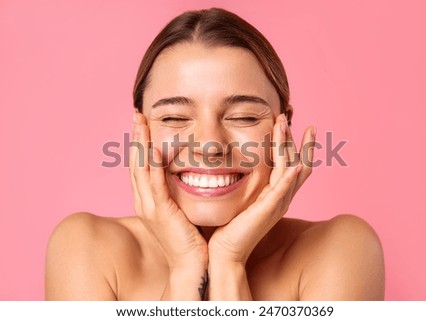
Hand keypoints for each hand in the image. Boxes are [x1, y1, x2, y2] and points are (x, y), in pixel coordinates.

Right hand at [130, 112, 207, 269]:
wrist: (193, 265)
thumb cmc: (192, 238)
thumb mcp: (183, 209)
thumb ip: (181, 191)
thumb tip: (190, 172)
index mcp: (149, 200)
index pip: (142, 166)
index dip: (141, 143)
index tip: (143, 123)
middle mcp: (144, 201)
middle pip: (136, 163)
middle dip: (137, 137)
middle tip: (138, 114)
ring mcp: (149, 207)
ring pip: (141, 169)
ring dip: (140, 144)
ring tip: (141, 121)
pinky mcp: (160, 213)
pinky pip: (155, 185)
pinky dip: (153, 166)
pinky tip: (155, 149)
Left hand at [208, 114, 315, 263]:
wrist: (224, 252)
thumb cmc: (229, 227)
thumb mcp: (240, 198)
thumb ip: (243, 182)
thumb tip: (233, 163)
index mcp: (275, 194)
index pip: (290, 164)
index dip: (291, 143)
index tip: (285, 122)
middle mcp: (281, 197)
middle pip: (298, 163)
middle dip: (294, 138)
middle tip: (287, 115)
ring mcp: (277, 204)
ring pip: (291, 170)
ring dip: (289, 146)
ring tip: (284, 124)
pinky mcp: (268, 211)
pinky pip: (283, 191)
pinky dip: (291, 177)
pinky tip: (295, 163)